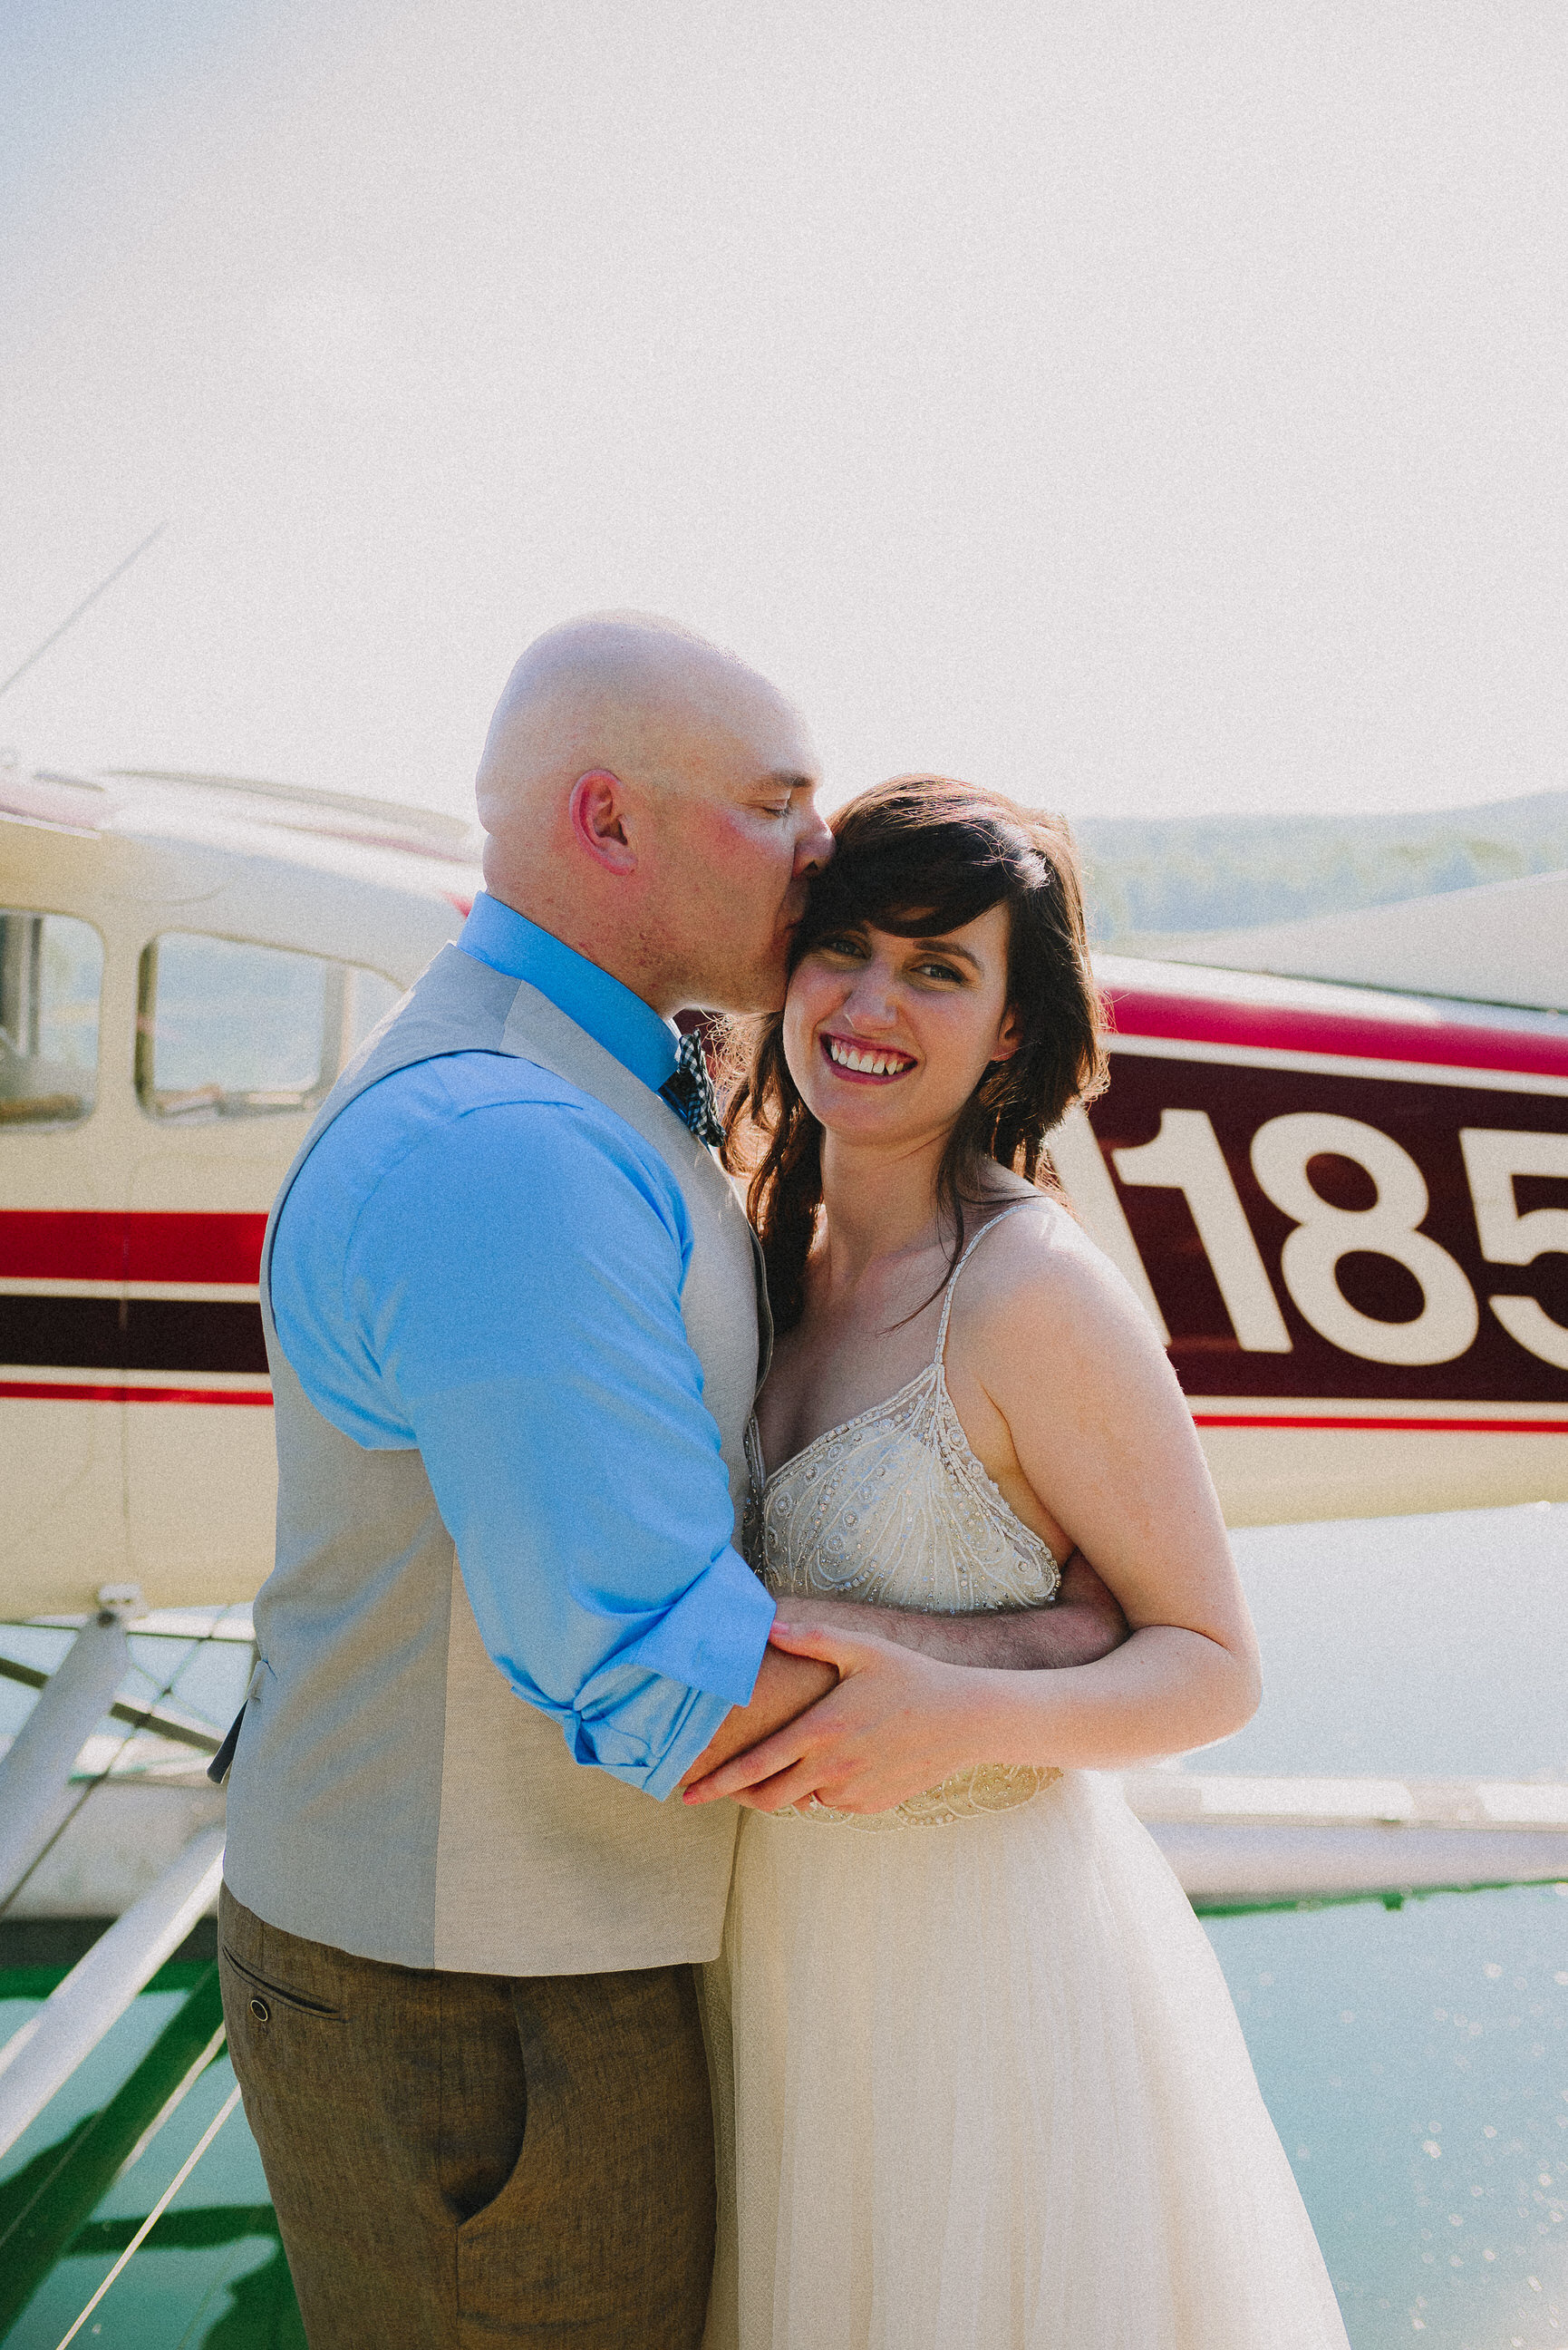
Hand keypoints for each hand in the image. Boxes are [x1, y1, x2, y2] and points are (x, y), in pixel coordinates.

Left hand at [681, 1611, 982, 1814]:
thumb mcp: (861, 1649)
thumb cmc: (910, 1677)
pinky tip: (843, 1761)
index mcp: (820, 1730)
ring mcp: (852, 1792)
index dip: (717, 1783)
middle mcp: (831, 1768)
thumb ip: (811, 1637)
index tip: (688, 1794)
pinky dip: (824, 1789)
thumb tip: (768, 1626)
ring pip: (802, 1800)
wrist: (965, 1720)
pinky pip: (833, 1804)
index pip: (755, 1766)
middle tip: (724, 1785)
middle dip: (740, 1796)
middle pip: (768, 1797)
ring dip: (789, 1787)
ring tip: (799, 1758)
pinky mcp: (871, 1806)